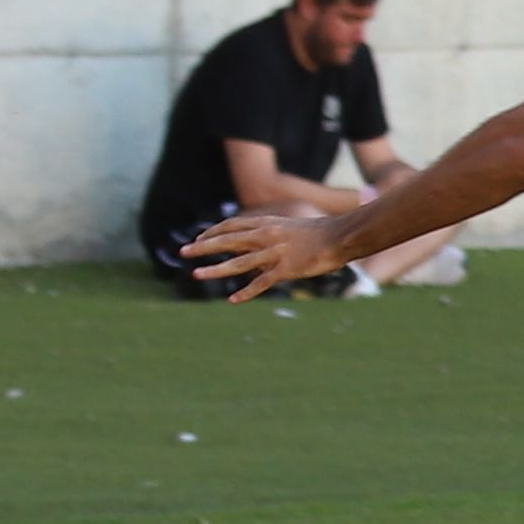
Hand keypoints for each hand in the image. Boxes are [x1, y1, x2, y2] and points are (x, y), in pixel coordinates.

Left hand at [189, 203, 360, 296]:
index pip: (231, 226)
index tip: (198, 240)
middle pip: (228, 240)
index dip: (212, 233)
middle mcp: (266, 235)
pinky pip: (261, 283)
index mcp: (266, 223)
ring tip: (196, 274)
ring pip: (238, 263)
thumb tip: (252, 243)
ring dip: (215, 269)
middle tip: (183, 252)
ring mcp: (275, 253)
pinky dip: (246, 292)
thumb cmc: (317, 232)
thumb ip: (268, 233)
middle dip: (203, 247)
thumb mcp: (287, 226)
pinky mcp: (286, 269)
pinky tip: (233, 300)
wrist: (340, 236)